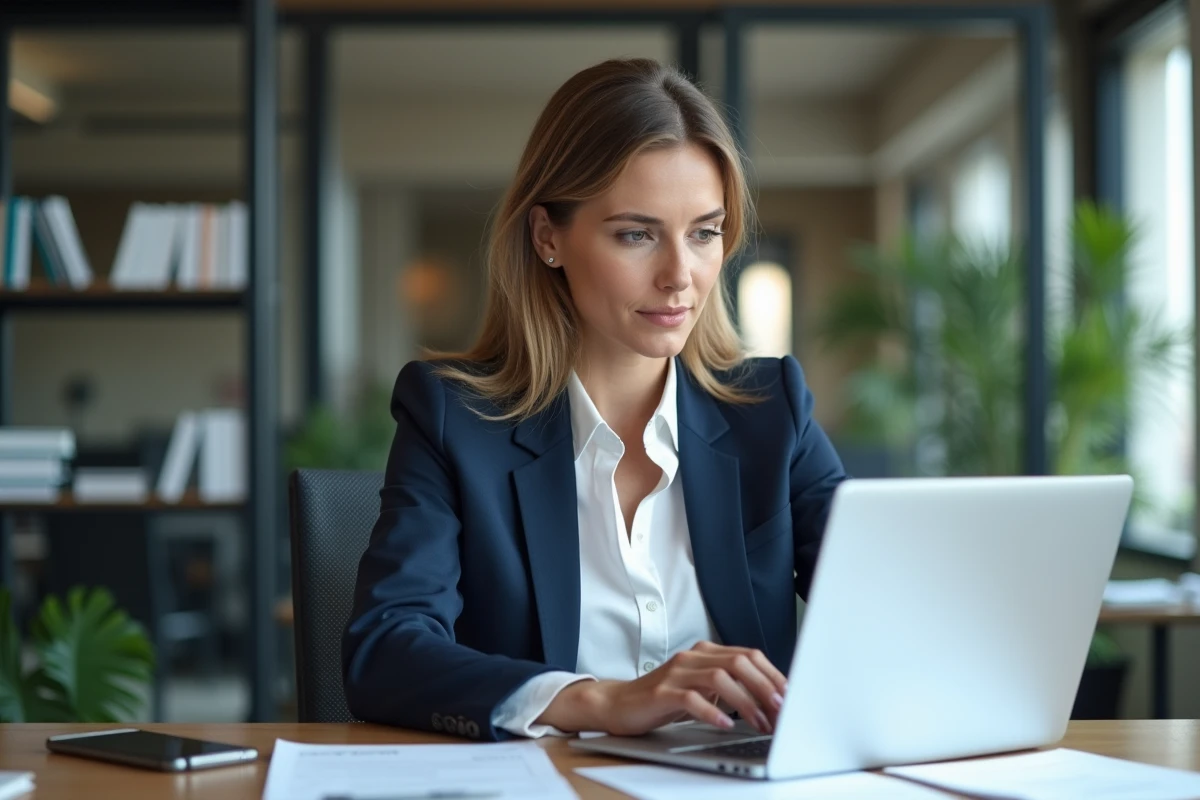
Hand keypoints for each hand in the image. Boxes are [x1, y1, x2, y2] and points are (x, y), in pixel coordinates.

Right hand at [538, 641, 786, 735]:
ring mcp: (676, 673)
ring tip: (760, 723)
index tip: (791, 697)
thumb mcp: (701, 689)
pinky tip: (725, 724)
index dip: (773, 675)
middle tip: (782, 711)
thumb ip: (728, 687)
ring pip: (720, 678)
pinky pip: (691, 698)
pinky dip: (712, 711)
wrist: (618, 704)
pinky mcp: (661, 692)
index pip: (748, 655)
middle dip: (765, 687)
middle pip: (739, 662)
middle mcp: (692, 657)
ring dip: (746, 702)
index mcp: (705, 653)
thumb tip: (770, 701)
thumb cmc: (663, 700)